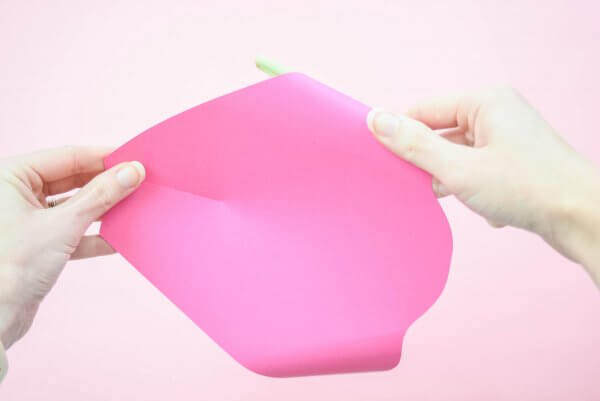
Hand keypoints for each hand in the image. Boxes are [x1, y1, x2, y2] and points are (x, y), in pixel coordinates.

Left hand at [0, 147, 144, 348]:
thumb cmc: (10, 267)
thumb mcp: (63, 225)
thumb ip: (101, 195)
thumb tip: (131, 172)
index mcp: (10, 177)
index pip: (67, 157)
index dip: (103, 158)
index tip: (134, 160)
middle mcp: (15, 194)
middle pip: (72, 180)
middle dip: (106, 184)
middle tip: (138, 183)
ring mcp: (26, 220)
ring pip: (74, 206)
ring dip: (102, 210)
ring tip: (133, 207)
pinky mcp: (36, 245)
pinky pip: (72, 231)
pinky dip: (94, 234)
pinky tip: (118, 238)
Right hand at [367, 87, 599, 283]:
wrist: (584, 219)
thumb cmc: (527, 189)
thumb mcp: (459, 169)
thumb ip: (415, 145)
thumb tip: (377, 120)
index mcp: (484, 101)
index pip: (423, 110)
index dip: (397, 132)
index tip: (376, 157)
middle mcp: (496, 112)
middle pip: (439, 131)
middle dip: (427, 161)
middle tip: (414, 184)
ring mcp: (507, 137)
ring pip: (456, 152)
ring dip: (448, 177)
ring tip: (455, 196)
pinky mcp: (513, 160)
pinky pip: (475, 167)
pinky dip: (471, 187)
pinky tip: (484, 206)